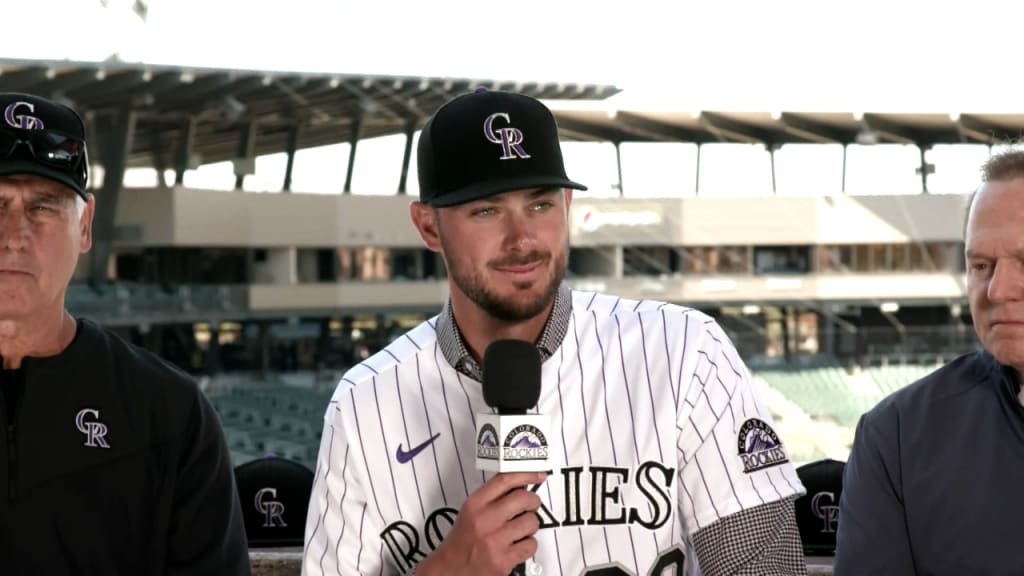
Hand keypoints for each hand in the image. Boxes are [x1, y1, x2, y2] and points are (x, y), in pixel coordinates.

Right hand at [416, 471, 545, 575]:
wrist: (449, 570)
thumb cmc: (461, 541)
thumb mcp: (470, 512)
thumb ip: (491, 498)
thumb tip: (519, 485)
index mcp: (475, 504)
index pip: (504, 481)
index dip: (526, 475)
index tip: (537, 475)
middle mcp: (485, 520)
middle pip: (523, 498)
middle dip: (532, 502)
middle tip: (531, 506)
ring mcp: (495, 541)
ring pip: (531, 522)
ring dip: (530, 525)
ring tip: (520, 529)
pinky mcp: (504, 560)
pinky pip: (531, 545)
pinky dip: (528, 545)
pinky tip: (518, 545)